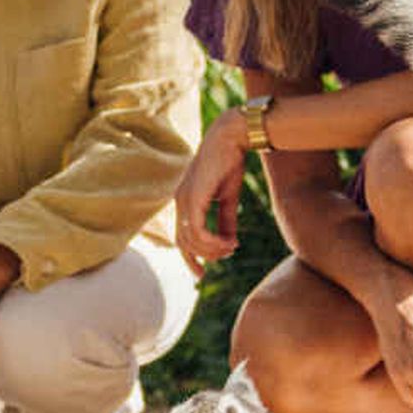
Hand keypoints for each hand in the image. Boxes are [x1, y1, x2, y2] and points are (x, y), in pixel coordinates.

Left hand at [174, 113, 251, 273]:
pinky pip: (197, 231)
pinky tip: (229, 242)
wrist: (231, 138)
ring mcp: (184, 200)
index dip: (190, 258)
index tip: (202, 273)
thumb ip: (226, 221)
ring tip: (232, 247)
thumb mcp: (228, 198)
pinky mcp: (193, 198)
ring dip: (212, 249)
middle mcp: (180, 202)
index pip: (181, 237)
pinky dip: (213, 242)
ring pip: (191, 240)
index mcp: (185, 201)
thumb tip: (230, 244)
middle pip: (184, 243)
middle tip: (228, 254)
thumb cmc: (229, 163)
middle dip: (204, 256)